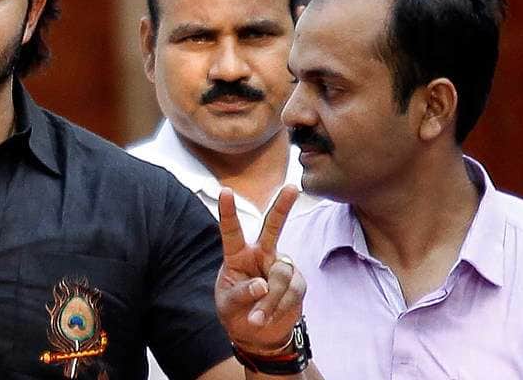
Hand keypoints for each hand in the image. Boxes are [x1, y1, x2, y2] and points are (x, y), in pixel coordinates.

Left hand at [214, 184, 305, 354]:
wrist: (259, 335)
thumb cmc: (236, 312)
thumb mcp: (229, 304)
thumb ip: (241, 293)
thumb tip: (262, 285)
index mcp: (237, 255)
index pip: (232, 231)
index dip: (228, 211)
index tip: (225, 190)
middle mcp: (261, 254)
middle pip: (273, 227)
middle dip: (283, 206)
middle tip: (293, 187)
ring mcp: (281, 266)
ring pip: (281, 274)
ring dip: (270, 300)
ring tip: (257, 317)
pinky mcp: (297, 282)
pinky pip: (292, 290)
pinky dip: (279, 307)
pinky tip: (271, 316)